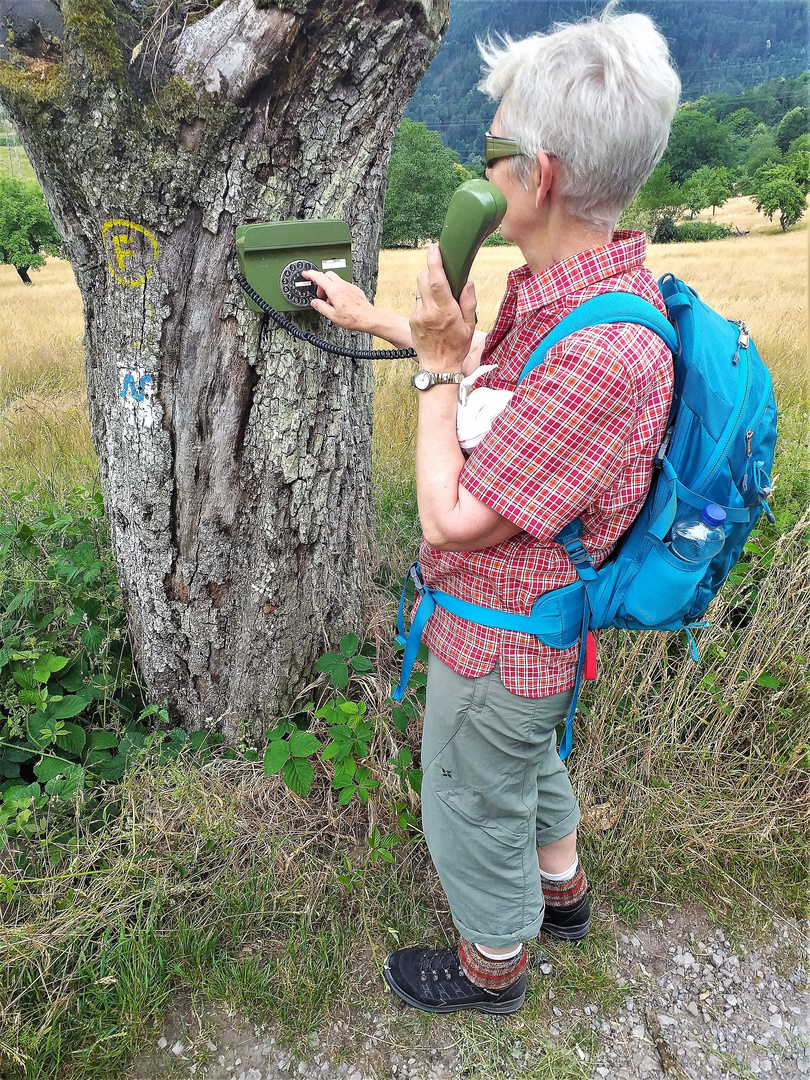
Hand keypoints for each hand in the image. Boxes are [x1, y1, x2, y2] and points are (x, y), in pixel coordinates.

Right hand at [303, 269, 373, 331]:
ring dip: (330, 288)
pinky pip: (343, 285)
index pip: (319, 277)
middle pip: (327, 275)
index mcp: (334, 290)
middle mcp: (342, 285)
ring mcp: (349, 286)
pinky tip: (340, 302)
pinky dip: (338, 290)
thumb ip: (321, 307)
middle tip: (320, 294)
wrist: (368, 317)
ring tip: (331, 302)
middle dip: (321, 282)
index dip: (310, 274)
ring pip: (335, 280)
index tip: (305, 274)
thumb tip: (315, 303)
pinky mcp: (355, 289)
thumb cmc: (353, 317)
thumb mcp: (332, 315)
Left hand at [410, 244, 476, 373]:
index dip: (434, 262)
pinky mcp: (412, 320)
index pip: (437, 281)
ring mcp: (418, 316)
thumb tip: (467, 283)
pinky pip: (418, 301)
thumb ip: (469, 302)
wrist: (439, 367)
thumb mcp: (470, 326)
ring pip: (420, 289)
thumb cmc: (457, 347)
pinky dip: (425, 299)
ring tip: (440, 297)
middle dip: (431, 270)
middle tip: (441, 270)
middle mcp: (429, 312)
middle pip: (424, 279)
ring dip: (428, 286)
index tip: (434, 248)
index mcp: (446, 312)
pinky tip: (434, 310)